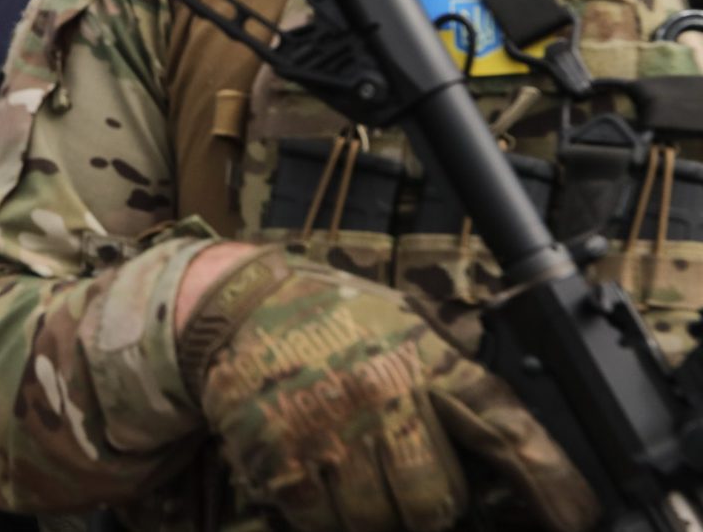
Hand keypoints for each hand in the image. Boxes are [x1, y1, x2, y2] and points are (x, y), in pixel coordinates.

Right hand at [181, 247, 595, 531]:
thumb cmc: (330, 316)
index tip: (575, 520)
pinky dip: (328, 514)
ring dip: (378, 515)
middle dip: (433, 507)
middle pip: (438, 501)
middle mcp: (381, 395)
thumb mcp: (404, 328)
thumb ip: (451, 380)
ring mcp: (328, 430)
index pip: (506, 430)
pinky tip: (322, 481)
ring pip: (380, 521)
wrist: (237, 304)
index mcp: (422, 360)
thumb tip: (507, 453)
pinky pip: (322, 521)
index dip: (551, 485)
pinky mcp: (280, 456)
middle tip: (414, 486)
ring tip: (361, 478)